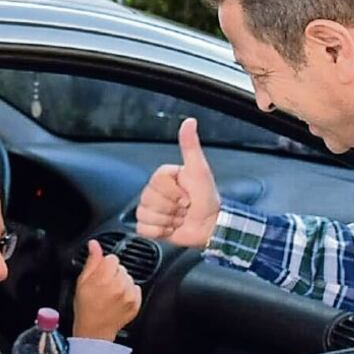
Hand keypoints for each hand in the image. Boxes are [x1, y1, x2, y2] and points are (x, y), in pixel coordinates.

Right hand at [72, 240, 141, 339]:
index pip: (112, 258)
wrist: (94, 330)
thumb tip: (94, 244)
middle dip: (113, 273)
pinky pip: (136, 288)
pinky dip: (129, 292)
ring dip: (122, 282)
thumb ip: (92, 261)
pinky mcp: (136, 303)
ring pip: (129, 277)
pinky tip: (118, 300)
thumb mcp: (82, 282)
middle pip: (121, 267)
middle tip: (103, 286)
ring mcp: (129, 295)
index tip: (100, 275)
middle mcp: (119, 285)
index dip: (104, 265)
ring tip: (110, 294)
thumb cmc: (85, 307)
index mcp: (104, 278)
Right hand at [136, 118, 220, 247]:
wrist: (211, 226)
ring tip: (179, 218)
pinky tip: (171, 228)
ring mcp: (153, 209)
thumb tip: (189, 122)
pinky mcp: (151, 227)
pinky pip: (143, 229)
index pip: (156, 183)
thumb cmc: (208, 199)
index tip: (187, 195)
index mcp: (164, 177)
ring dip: (166, 220)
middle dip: (171, 208)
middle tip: (184, 208)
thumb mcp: (200, 170)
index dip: (173, 193)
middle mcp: (156, 192)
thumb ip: (191, 146)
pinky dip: (159, 232)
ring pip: (145, 214)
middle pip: (148, 199)